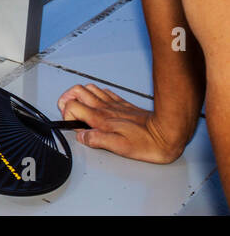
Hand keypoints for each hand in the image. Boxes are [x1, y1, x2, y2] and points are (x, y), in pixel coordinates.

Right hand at [57, 83, 187, 163]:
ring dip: (78, 95)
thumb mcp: (120, 147)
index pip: (71, 106)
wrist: (168, 132)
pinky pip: (103, 91)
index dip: (67, 116)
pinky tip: (97, 103)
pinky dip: (94, 94)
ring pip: (88, 88)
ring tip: (79, 106)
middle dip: (66, 100)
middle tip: (69, 112)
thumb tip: (81, 136)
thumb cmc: (147, 142)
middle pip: (76, 91)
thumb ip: (97, 140)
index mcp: (101, 119)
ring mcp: (113, 103)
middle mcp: (104, 108)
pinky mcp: (122, 103)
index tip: (73, 127)